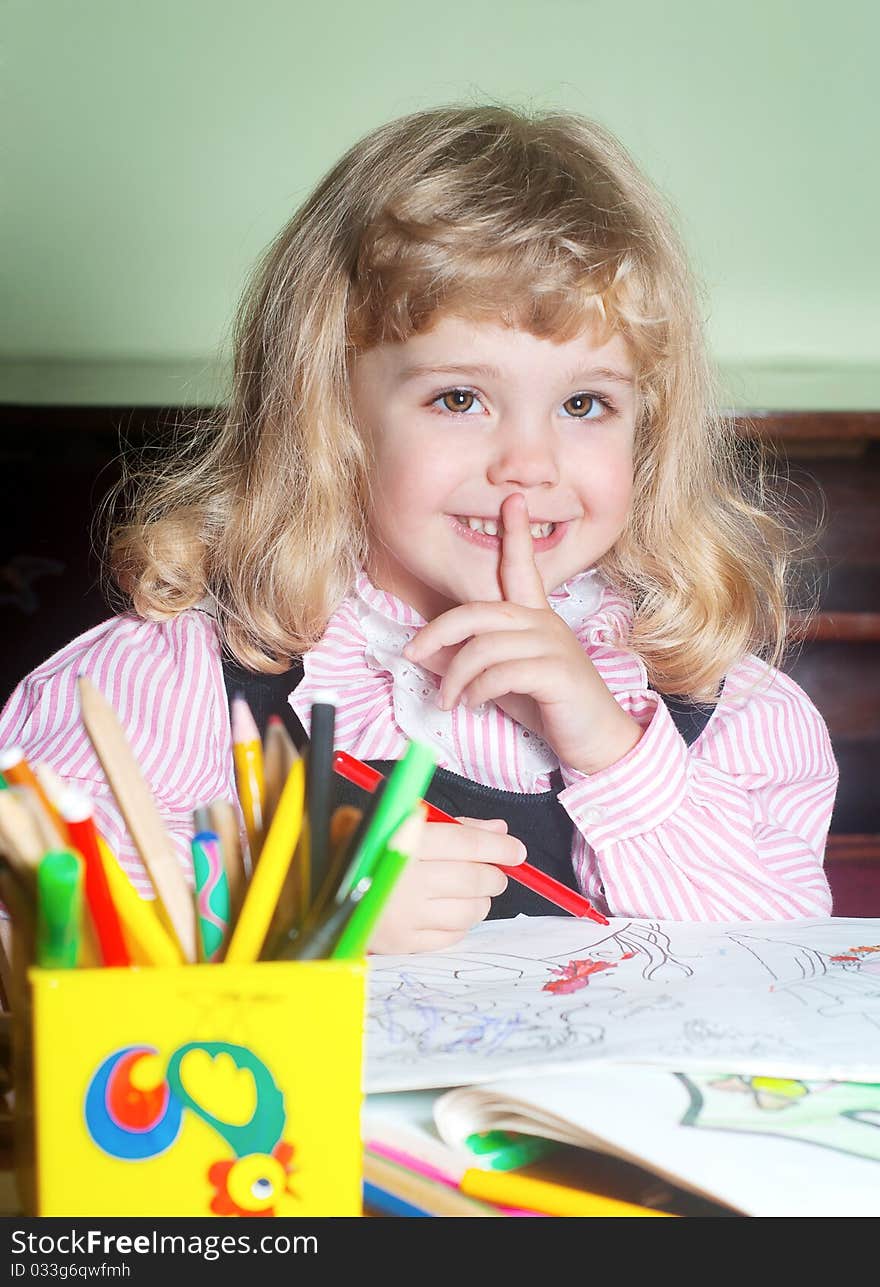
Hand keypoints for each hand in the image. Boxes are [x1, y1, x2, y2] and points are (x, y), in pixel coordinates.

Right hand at [367, 816, 525, 953]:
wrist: (320, 891)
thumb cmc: (362, 849)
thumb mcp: (394, 821)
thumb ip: (448, 824)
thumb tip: (496, 828)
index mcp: (401, 840)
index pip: (463, 841)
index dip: (497, 845)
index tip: (517, 850)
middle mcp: (404, 880)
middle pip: (473, 878)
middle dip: (494, 874)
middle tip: (496, 871)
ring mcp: (404, 916)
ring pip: (468, 910)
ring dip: (483, 900)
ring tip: (476, 890)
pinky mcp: (402, 943)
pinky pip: (452, 936)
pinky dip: (463, 922)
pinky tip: (455, 910)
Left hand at [404, 493, 642, 773]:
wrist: (597, 741)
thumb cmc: (551, 708)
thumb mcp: (503, 682)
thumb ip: (471, 664)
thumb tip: (427, 654)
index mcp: (536, 618)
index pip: (522, 569)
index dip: (516, 535)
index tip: (511, 500)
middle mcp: (545, 624)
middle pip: (479, 611)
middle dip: (438, 631)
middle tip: (413, 654)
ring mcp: (553, 646)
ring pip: (484, 646)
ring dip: (456, 677)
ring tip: (450, 700)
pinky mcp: (557, 673)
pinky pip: (501, 672)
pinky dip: (477, 690)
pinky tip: (474, 704)